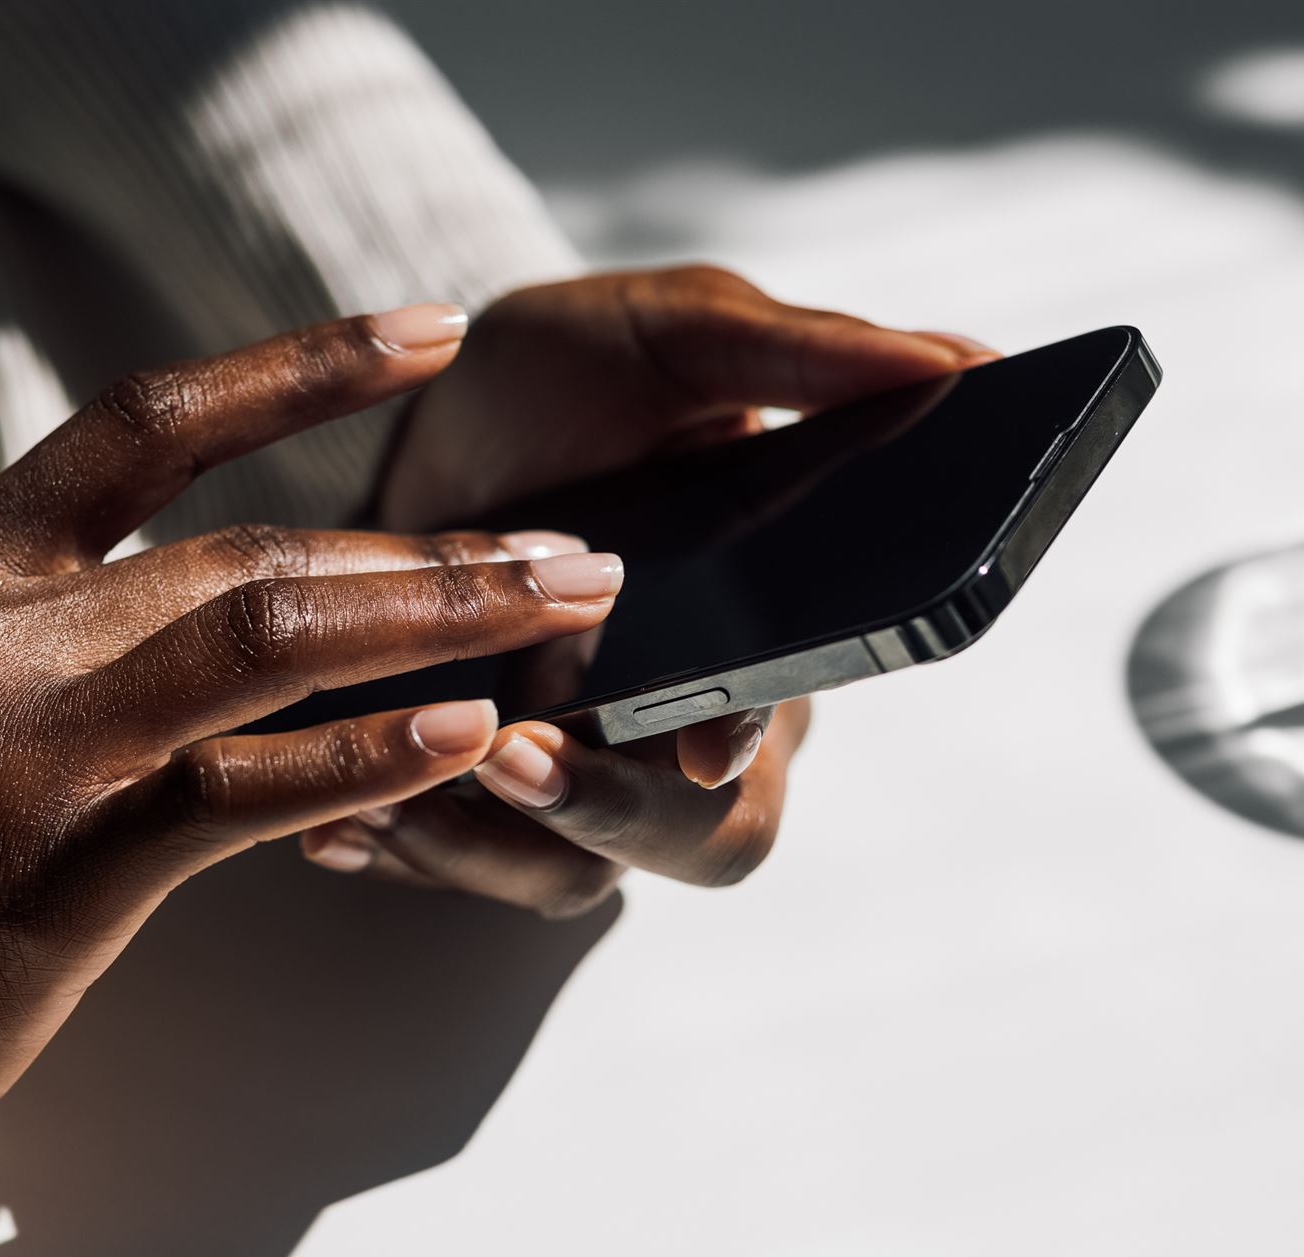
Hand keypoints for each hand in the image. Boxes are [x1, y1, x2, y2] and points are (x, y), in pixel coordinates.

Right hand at [0, 307, 623, 1219]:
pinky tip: (463, 734)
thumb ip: (53, 624)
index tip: (427, 333)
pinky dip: (366, 758)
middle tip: (570, 552)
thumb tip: (232, 588)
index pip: (145, 424)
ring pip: (267, 640)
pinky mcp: (53, 870)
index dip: (300, 369)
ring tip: (562, 609)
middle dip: (429, 549)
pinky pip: (243, 793)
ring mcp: (15, 746)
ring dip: (436, 618)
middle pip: (249, 546)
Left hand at [300, 267, 994, 915]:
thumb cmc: (570, 382)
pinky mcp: (486, 803)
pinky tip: (341, 829)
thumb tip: (963, 360)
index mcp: (765, 625)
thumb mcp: (673, 333)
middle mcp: (687, 718)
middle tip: (513, 755)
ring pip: (572, 877)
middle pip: (702, 838)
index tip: (697, 737)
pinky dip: (405, 851)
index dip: (753, 744)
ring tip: (386, 796)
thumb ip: (799, 351)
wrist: (429, 424)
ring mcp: (587, 768)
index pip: (789, 720)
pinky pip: (467, 872)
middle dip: (612, 814)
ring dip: (482, 845)